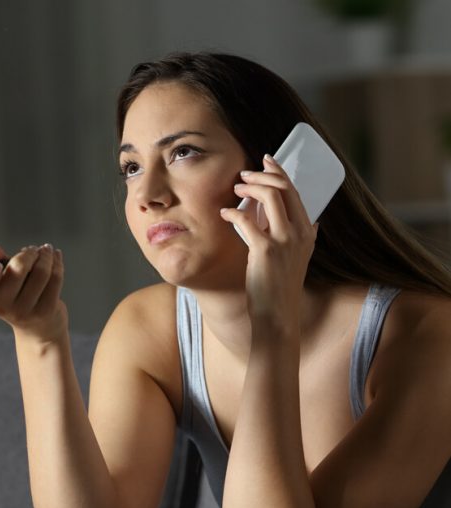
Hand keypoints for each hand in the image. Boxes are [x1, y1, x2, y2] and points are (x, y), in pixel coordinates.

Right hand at [0, 243, 67, 340]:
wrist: (38, 329)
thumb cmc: (16, 296)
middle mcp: (3, 308)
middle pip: (18, 268)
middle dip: (29, 253)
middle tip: (32, 250)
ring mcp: (25, 311)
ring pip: (41, 272)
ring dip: (46, 255)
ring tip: (46, 250)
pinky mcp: (46, 311)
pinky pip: (55, 278)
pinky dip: (56, 262)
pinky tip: (55, 256)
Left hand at [220, 155, 317, 333]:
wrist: (278, 315)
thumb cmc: (282, 287)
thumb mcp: (300, 259)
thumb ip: (304, 238)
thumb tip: (313, 222)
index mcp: (308, 232)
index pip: (295, 192)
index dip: (279, 173)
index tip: (266, 161)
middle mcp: (300, 233)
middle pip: (284, 188)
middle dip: (262, 174)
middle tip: (244, 174)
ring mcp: (284, 241)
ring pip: (270, 196)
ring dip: (250, 187)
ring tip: (236, 189)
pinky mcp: (265, 250)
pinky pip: (247, 219)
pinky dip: (233, 212)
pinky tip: (225, 213)